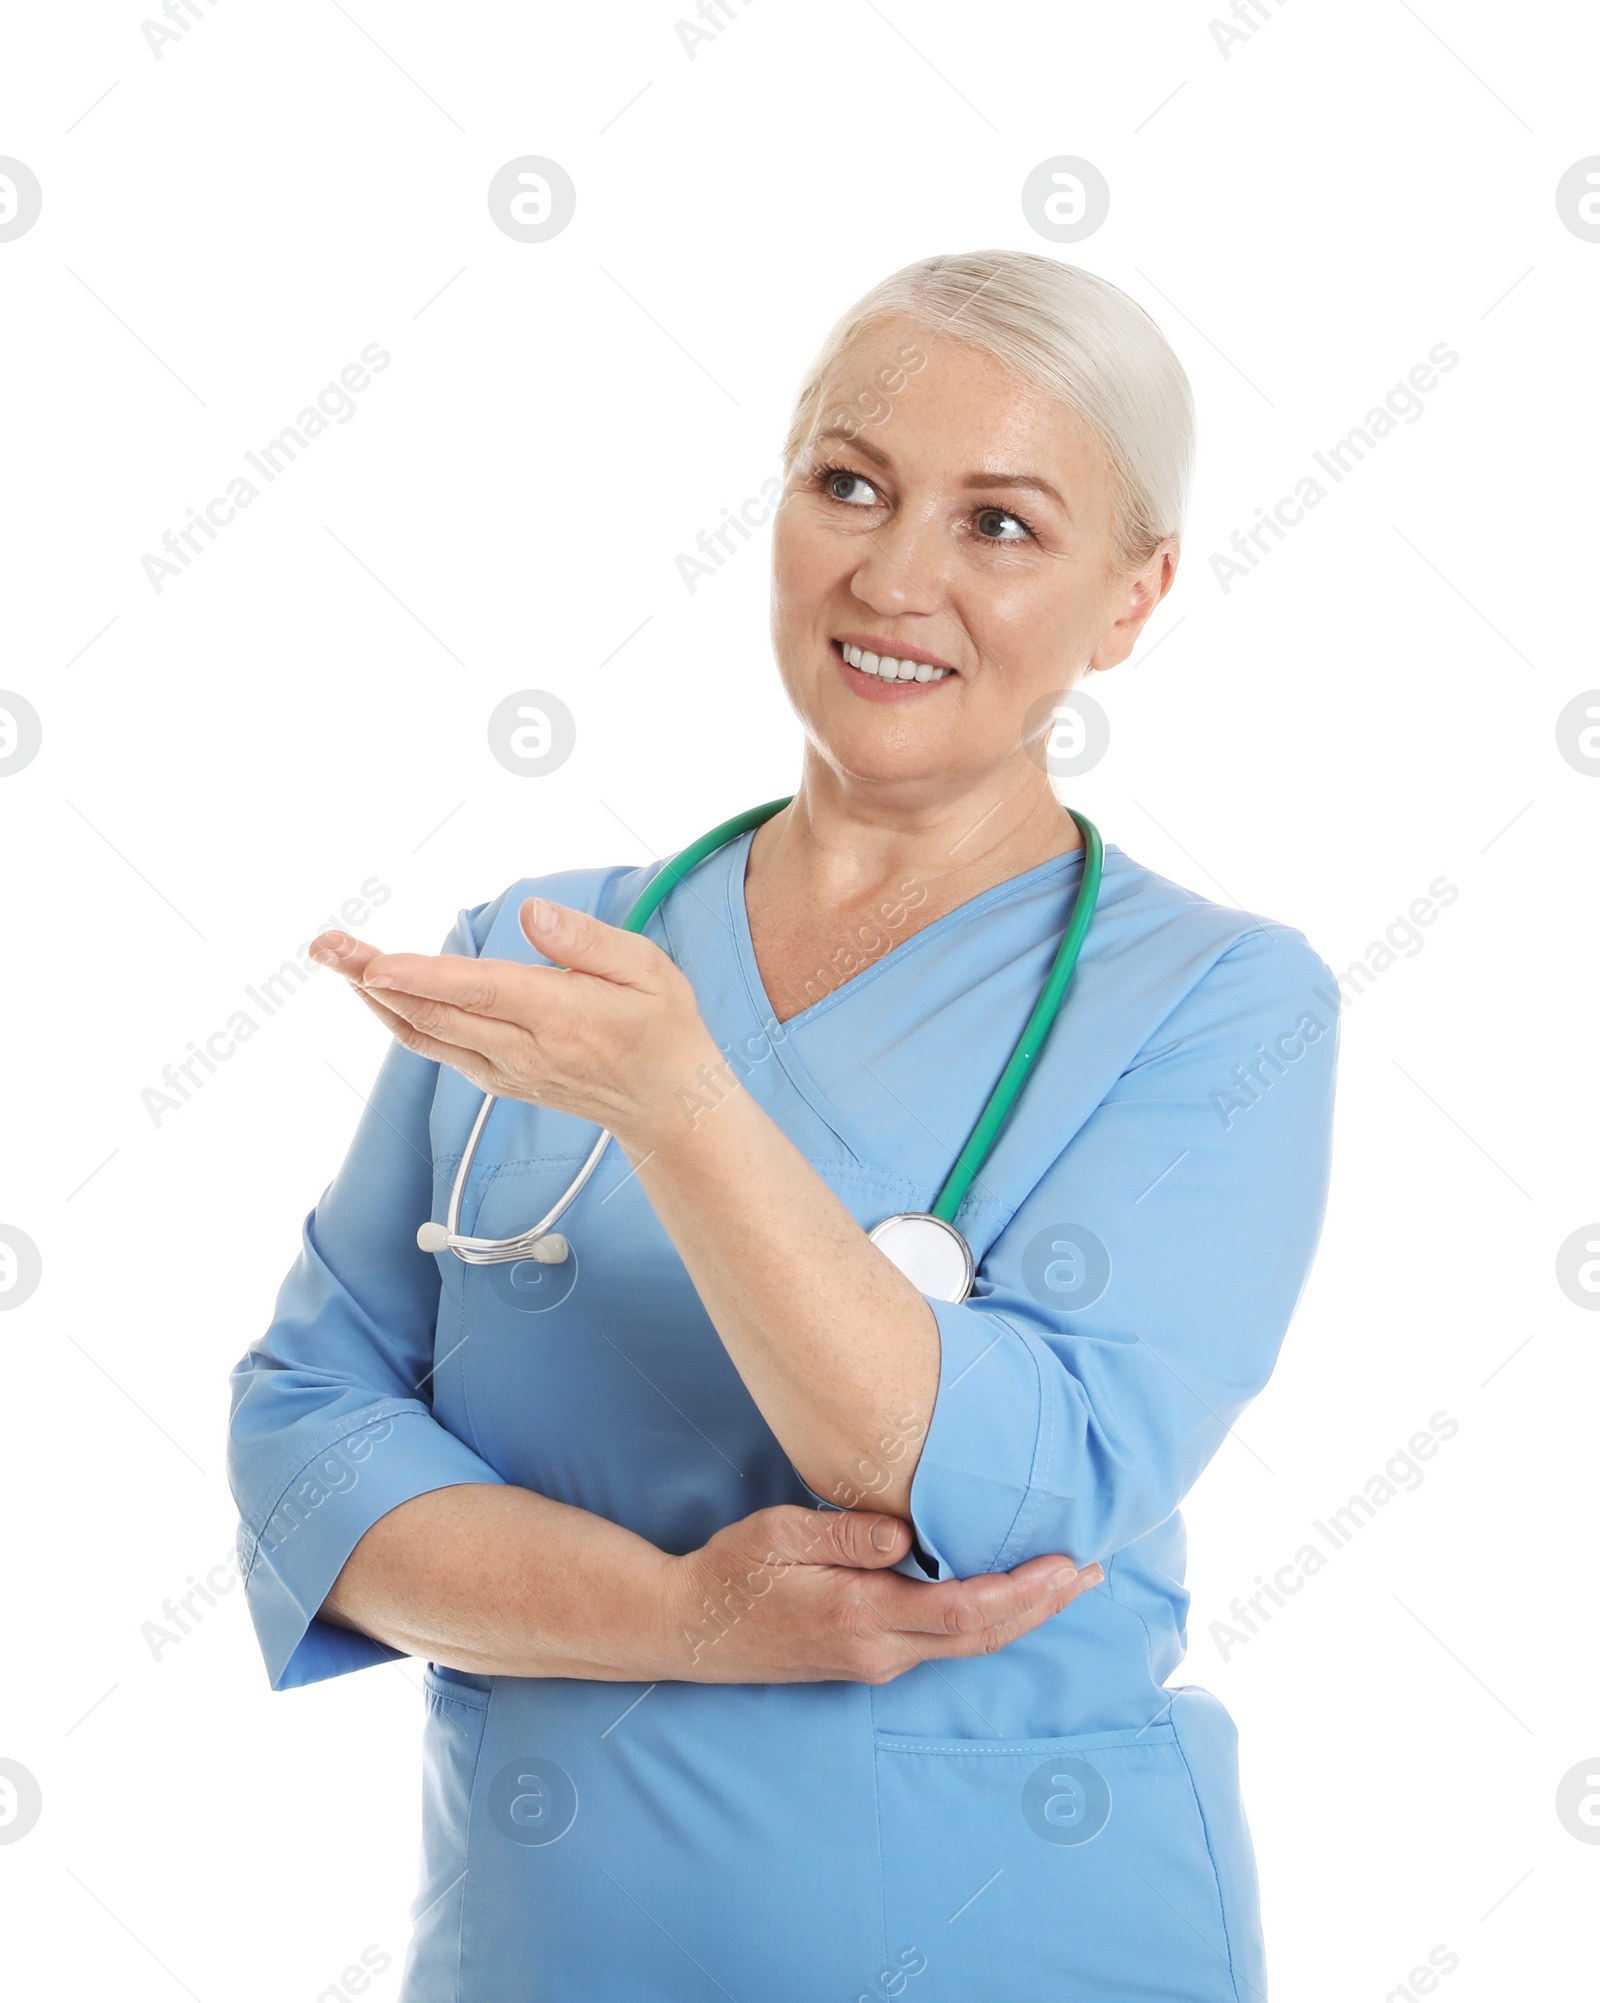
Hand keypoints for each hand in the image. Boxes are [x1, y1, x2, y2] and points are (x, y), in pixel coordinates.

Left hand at [308, 902, 717, 1142]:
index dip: (418, 976)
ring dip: (373, 997)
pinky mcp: (495, 1078)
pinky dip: (398, 1017)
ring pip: (423, 1034)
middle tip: (325, 943)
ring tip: (335, 959)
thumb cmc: (663, 1030)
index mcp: (559, 1015)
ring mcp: (503, 1069)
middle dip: (370, 976)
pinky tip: (377, 990)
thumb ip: (586, 940)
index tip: (370, 961)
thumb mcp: (648, 971)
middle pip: (431, 1012)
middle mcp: (521, 1048)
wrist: (667, 1106)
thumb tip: (530, 913)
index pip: (475, 992)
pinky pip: (435, 1047)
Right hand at [664, 1504, 1101, 1685]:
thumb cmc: (730, 1571)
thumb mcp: (778, 1534)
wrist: (689, 1629)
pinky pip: (943, 1643)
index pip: (963, 1611)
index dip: (1022, 1591)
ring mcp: (875, 1662)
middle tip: (1093, 1572)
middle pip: (981, 1636)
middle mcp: (878, 1651)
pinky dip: (987, 1620)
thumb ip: (844, 1531)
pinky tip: (1006, 1598)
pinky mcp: (868, 1660)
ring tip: (1067, 1583)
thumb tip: (908, 1532)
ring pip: (967, 1645)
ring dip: (1022, 1615)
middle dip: (1043, 1606)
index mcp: (860, 1616)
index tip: (1066, 1564)